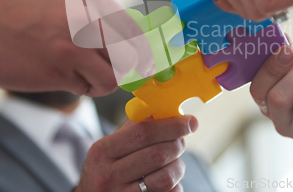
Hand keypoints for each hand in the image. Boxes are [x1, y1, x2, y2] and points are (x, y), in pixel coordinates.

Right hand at [0, 0, 152, 96]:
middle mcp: (91, 14)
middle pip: (131, 52)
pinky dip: (81, 88)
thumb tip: (117, 37)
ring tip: (79, 75)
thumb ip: (90, 12)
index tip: (130, 60)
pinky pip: (90, 86)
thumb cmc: (4, 5)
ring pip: (116, 74)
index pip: (134, 27)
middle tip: (108, 71)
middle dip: (122, 66)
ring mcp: (77, 39)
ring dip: (101, 81)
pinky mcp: (60, 66)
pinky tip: (60, 78)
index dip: (134, 48)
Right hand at [75, 116, 197, 191]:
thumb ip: (135, 127)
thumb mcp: (111, 147)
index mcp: (102, 151)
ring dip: (178, 167)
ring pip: (165, 178)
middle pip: (157, 154)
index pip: (143, 132)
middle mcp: (108, 175)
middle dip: (177, 144)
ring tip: (175, 163)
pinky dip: (175, 186)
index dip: (171, 125)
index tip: (190, 122)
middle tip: (181, 141)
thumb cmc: (107, 169)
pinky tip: (167, 182)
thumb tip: (164, 108)